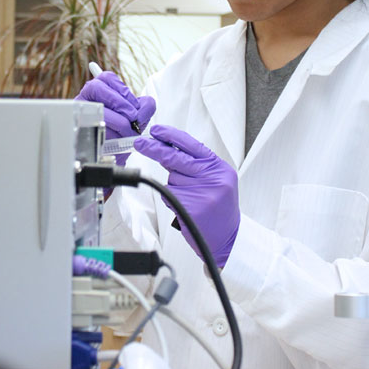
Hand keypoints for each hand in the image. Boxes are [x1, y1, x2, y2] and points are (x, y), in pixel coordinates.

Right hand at [76, 71, 155, 165]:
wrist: (114, 157)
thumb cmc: (124, 133)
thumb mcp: (138, 117)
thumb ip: (145, 107)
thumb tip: (142, 109)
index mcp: (101, 91)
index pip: (107, 78)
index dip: (123, 90)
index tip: (134, 105)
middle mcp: (86, 99)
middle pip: (96, 87)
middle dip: (120, 103)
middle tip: (133, 118)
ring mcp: (79, 113)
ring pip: (95, 106)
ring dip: (117, 120)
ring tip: (126, 132)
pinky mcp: (78, 129)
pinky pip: (92, 127)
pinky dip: (109, 135)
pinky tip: (116, 140)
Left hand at [133, 125, 239, 267]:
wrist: (228, 238)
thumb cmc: (219, 208)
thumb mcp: (217, 180)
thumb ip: (197, 165)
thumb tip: (168, 149)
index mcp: (219, 168)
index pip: (192, 145)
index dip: (172, 136)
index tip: (156, 131)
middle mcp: (212, 178)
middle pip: (176, 158)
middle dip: (154, 149)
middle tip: (140, 143)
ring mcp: (201, 193)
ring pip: (171, 179)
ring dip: (173, 185)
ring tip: (191, 198)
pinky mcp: (189, 207)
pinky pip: (168, 195)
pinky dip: (171, 199)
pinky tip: (186, 206)